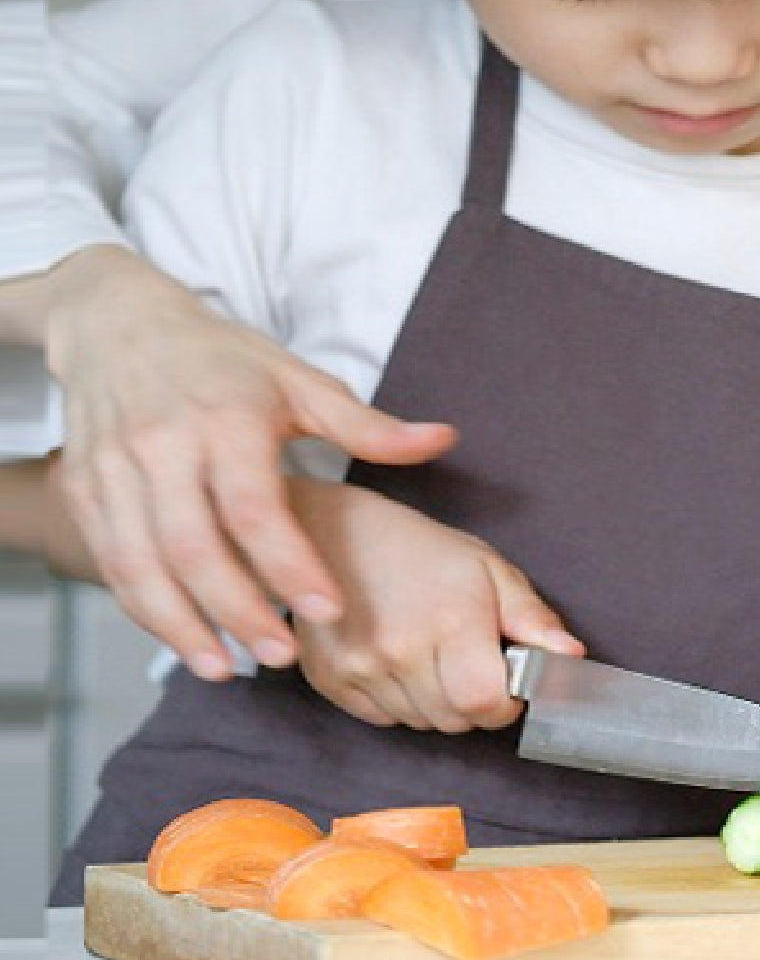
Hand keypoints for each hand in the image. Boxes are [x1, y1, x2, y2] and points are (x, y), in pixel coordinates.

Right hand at [41, 247, 455, 679]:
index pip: (255, 509)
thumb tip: (443, 439)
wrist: (118, 324)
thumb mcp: (298, 380)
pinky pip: (110, 561)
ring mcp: (114, 470)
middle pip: (194, 548)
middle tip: (282, 656)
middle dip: (237, 612)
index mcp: (224, 420)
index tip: (329, 611)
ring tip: (226, 667)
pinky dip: (144, 608)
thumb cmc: (224, 360)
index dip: (291, 566)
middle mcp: (162, 446)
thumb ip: (368, 425)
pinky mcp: (83, 489)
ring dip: (181, 625)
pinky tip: (183, 637)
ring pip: (141, 564)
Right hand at [287, 478, 584, 732]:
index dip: (504, 705)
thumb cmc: (422, 550)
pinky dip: (399, 701)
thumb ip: (532, 618)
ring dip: (436, 702)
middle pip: (454, 721)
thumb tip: (570, 656)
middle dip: (473, 703)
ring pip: (419, 722)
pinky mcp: (329, 679)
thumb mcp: (489, 570)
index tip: (506, 686)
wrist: (335, 532)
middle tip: (467, 661)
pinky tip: (398, 660)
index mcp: (451, 622)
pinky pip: (382, 719)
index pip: (484, 705)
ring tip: (430, 653)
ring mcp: (360, 668)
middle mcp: (400, 651)